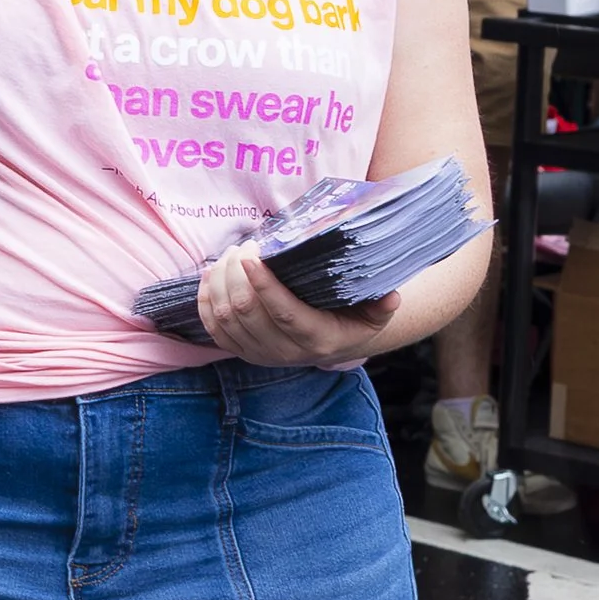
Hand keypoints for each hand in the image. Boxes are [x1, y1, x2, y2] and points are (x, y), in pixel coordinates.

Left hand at [196, 244, 402, 366]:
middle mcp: (283, 352)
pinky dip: (205, 298)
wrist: (336, 345)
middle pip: (245, 311)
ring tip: (231, 253)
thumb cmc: (354, 318)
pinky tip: (211, 273)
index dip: (263, 285)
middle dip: (236, 273)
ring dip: (220, 281)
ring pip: (224, 316)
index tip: (251, 255)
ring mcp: (258, 354)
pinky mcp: (240, 350)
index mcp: (316, 339)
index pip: (283, 313)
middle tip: (245, 245)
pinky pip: (212, 327)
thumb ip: (383, 304)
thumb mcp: (375, 313)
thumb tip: (393, 295)